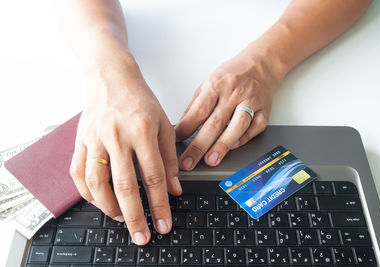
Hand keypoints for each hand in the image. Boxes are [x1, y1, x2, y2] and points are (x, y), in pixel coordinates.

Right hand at [69, 62, 181, 245]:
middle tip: (142, 236)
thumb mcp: (164, 124)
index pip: (154, 177)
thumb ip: (169, 157)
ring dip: (109, 208)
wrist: (111, 77)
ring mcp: (95, 139)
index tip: (164, 223)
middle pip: (125, 186)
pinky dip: (86, 192)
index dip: (160, 205)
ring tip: (122, 219)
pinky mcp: (80, 140)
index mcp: (142, 131)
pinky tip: (98, 201)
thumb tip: (175, 188)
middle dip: (135, 217)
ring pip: (97, 183)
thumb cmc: (140, 99)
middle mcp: (117, 137)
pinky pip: (78, 172)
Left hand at [175, 46, 282, 169]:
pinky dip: (244, 139)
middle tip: (188, 162)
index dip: (186, 128)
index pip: (198, 111)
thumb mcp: (207, 83)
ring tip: (211, 160)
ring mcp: (250, 102)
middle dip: (199, 146)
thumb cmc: (231, 75)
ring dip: (222, 146)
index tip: (175, 142)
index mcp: (216, 86)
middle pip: (214, 123)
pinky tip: (233, 147)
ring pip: (237, 127)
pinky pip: (255, 128)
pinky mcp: (263, 110)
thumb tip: (181, 128)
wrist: (260, 64)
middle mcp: (233, 94)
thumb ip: (195, 106)